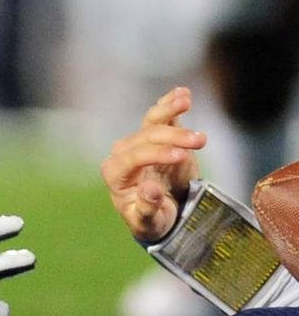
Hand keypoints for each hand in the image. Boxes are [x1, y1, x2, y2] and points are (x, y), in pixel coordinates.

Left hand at [100, 86, 204, 243]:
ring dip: (170, 110)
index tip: (181, 156)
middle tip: (200, 141)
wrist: (159, 212)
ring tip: (186, 101)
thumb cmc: (149, 219)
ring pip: (152, 121)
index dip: (156, 154)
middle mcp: (123, 153)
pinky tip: (183, 93)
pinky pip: (162, 115)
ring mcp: (139, 141)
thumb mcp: (148, 222)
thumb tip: (149, 190)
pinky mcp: (157, 134)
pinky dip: (170, 103)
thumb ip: (147, 207)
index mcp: (114, 174)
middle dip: (173, 137)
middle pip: (146, 137)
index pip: (132, 158)